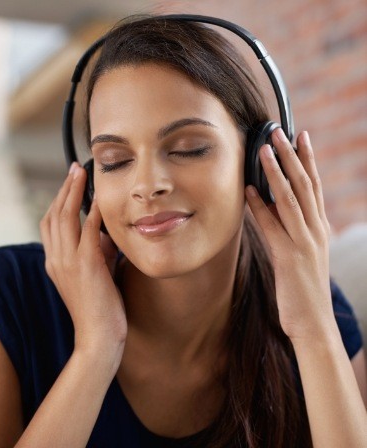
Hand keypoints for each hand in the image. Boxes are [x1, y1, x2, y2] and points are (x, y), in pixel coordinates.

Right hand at [40, 163, 127, 358]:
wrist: (98, 338)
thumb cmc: (99, 308)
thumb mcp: (92, 276)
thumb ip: (95, 253)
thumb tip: (105, 233)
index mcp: (54, 262)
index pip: (50, 224)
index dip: (58, 201)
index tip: (70, 184)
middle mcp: (56, 259)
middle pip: (54, 215)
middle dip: (64, 189)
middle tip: (74, 170)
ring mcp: (68, 261)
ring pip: (65, 217)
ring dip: (73, 192)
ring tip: (81, 173)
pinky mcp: (86, 265)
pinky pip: (87, 230)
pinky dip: (92, 212)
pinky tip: (100, 198)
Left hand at [245, 128, 335, 342]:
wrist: (314, 323)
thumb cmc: (304, 289)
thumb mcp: (303, 254)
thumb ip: (293, 230)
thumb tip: (273, 207)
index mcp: (319, 228)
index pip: (314, 187)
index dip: (308, 161)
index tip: (301, 137)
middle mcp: (315, 231)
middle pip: (305, 186)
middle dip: (293, 157)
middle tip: (283, 132)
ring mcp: (304, 243)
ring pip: (292, 200)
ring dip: (278, 173)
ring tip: (268, 150)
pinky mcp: (290, 258)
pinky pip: (273, 226)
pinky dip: (260, 207)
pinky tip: (249, 191)